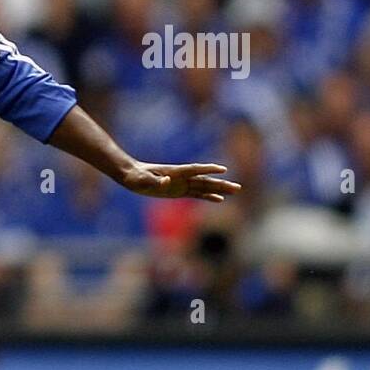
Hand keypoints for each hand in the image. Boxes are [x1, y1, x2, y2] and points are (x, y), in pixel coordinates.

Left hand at [120, 162, 241, 201]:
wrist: (132, 176)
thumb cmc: (136, 177)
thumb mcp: (142, 180)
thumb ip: (155, 181)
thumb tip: (166, 182)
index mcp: (174, 172)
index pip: (195, 170)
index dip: (208, 170)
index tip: (223, 170)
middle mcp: (181, 177)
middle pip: (205, 180)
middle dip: (221, 184)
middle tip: (237, 187)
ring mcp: (181, 184)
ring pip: (204, 187)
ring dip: (219, 189)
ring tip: (235, 191)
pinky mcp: (179, 191)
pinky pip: (197, 194)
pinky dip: (208, 197)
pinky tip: (219, 199)